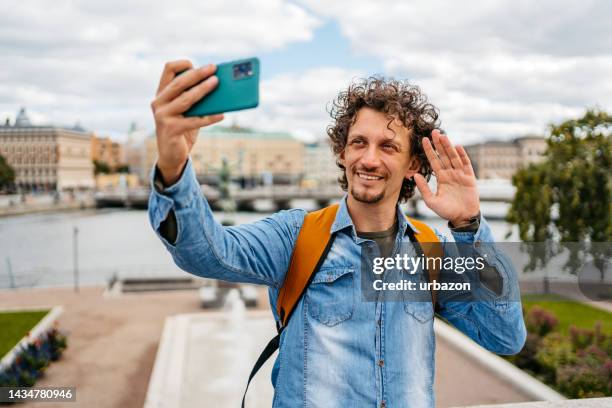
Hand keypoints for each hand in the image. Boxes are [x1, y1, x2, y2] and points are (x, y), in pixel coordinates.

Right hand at [150, 60, 223, 184]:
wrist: (172, 156)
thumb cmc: (183, 130)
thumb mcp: (188, 111)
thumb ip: (196, 99)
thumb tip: (217, 85)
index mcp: (162, 94)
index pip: (168, 70)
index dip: (183, 64)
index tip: (198, 65)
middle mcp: (158, 102)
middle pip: (179, 82)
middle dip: (197, 73)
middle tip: (213, 68)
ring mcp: (162, 116)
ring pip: (186, 99)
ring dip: (203, 89)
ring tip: (217, 83)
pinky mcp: (171, 130)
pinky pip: (194, 121)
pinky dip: (209, 117)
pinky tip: (221, 115)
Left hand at [413, 130, 479, 225]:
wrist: (462, 217)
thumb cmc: (447, 211)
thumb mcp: (431, 201)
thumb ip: (424, 188)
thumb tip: (415, 175)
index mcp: (441, 177)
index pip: (434, 161)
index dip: (429, 150)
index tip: (423, 139)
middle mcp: (450, 173)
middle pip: (443, 155)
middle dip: (439, 144)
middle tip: (433, 131)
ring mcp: (460, 174)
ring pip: (453, 157)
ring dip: (448, 146)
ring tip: (443, 136)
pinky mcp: (469, 177)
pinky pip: (465, 164)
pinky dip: (462, 155)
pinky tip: (457, 146)